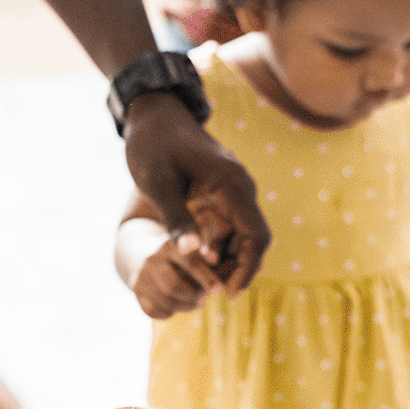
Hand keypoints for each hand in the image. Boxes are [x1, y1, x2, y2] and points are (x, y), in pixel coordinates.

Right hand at [120, 219, 222, 318]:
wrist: (146, 257)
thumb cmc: (184, 258)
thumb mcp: (197, 252)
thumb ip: (215, 263)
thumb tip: (235, 273)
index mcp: (172, 244)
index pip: (189, 261)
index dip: (204, 276)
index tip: (218, 290)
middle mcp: (153, 257)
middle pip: (175, 287)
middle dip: (194, 298)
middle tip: (203, 300)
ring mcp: (142, 274)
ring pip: (166, 302)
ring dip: (184, 307)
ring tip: (193, 302)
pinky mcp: (135, 290)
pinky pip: (153, 312)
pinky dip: (167, 313)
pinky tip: (174, 305)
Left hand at [122, 92, 270, 295]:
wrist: (154, 114)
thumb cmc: (152, 145)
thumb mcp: (157, 182)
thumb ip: (176, 218)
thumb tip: (193, 254)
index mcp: (232, 184)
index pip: (256, 236)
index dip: (247, 269)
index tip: (227, 294)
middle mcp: (241, 188)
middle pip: (254, 240)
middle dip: (237, 270)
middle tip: (210, 294)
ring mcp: (234, 191)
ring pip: (242, 236)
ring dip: (228, 261)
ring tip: (201, 283)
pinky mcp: (223, 194)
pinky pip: (230, 227)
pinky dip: (219, 248)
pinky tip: (199, 262)